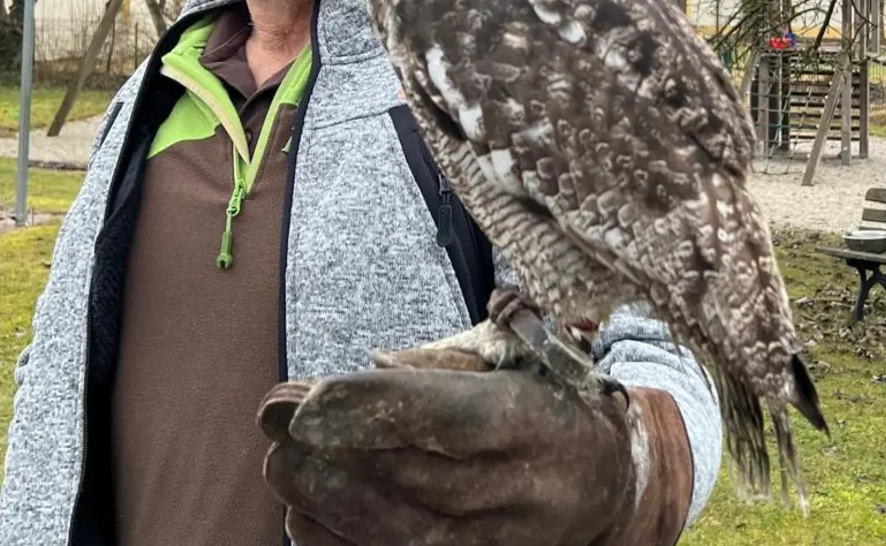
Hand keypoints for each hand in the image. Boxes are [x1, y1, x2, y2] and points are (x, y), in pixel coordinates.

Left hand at [257, 346, 692, 545]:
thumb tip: (377, 364)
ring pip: (402, 532)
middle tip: (272, 415)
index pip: (450, 418)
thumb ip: (454, 358)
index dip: (376, 409)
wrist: (613, 485)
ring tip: (279, 463)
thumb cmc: (554, 404)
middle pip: (415, 479)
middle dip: (334, 448)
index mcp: (539, 423)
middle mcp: (525, 491)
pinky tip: (301, 512)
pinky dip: (342, 542)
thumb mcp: (524, 358)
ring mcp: (502, 543)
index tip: (309, 396)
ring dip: (328, 498)